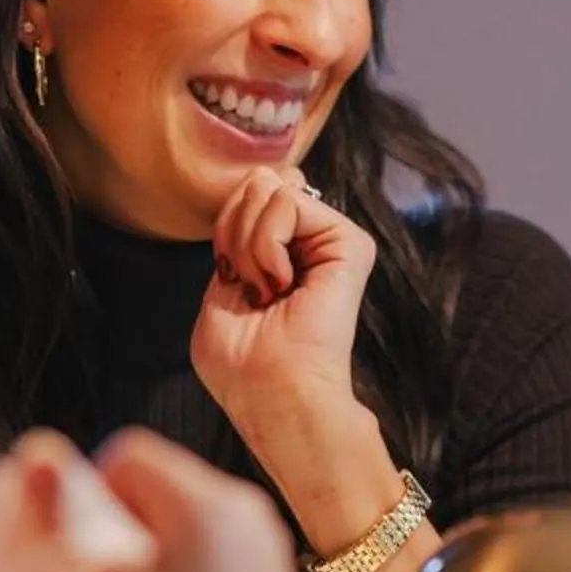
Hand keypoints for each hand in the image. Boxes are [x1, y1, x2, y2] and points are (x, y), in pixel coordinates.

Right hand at [77, 427, 349, 571]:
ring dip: (158, 540)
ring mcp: (266, 534)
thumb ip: (69, 525)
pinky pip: (218, 537)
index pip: (131, 454)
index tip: (94, 550)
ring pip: (189, 508)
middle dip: (128, 519)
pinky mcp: (273, 564)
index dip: (98, 494)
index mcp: (203, 502)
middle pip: (163, 478)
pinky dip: (191, 560)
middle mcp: (244, 504)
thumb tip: (38, 463)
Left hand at [190, 168, 376, 441]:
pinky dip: (266, 243)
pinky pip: (290, 203)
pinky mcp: (351, 244)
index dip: (226, 226)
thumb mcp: (219, 289)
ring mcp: (334, 241)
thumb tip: (267, 176)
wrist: (276, 395)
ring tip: (267, 291)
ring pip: (271, 191)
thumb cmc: (242, 366)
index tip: (231, 278)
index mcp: (284, 254)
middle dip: (235, 234)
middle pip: (258, 185)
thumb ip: (236, 234)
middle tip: (252, 289)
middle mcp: (312, 243)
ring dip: (249, 245)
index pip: (249, 196)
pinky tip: (281, 282)